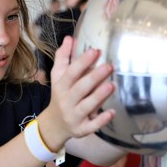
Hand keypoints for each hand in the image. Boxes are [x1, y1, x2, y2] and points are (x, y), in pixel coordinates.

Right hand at [39, 36, 114, 150]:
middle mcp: (66, 101)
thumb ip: (63, 57)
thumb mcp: (58, 76)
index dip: (82, 62)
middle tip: (110, 66)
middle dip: (94, 77)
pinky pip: (91, 126)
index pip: (71, 73)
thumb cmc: (60, 95)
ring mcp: (74, 116)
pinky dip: (101, 120)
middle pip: (80, 88)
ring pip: (86, 106)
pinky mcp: (81, 129)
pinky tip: (112, 112)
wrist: (54, 124)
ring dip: (99, 96)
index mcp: (61, 86)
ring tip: (112, 84)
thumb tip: (69, 37)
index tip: (95, 51)